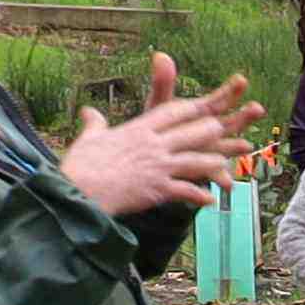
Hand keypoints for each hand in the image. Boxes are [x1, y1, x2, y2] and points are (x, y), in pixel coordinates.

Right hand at [57, 55, 248, 220]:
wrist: (79, 193)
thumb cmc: (80, 166)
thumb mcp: (88, 139)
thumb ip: (94, 124)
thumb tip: (87, 111)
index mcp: (138, 130)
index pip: (171, 112)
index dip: (190, 108)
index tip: (204, 105)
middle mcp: (152, 145)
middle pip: (191, 132)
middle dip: (210, 131)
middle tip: (223, 130)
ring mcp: (158, 167)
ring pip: (195, 161)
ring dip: (212, 163)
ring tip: (225, 165)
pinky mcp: (159, 189)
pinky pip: (186, 191)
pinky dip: (199, 195)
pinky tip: (210, 200)